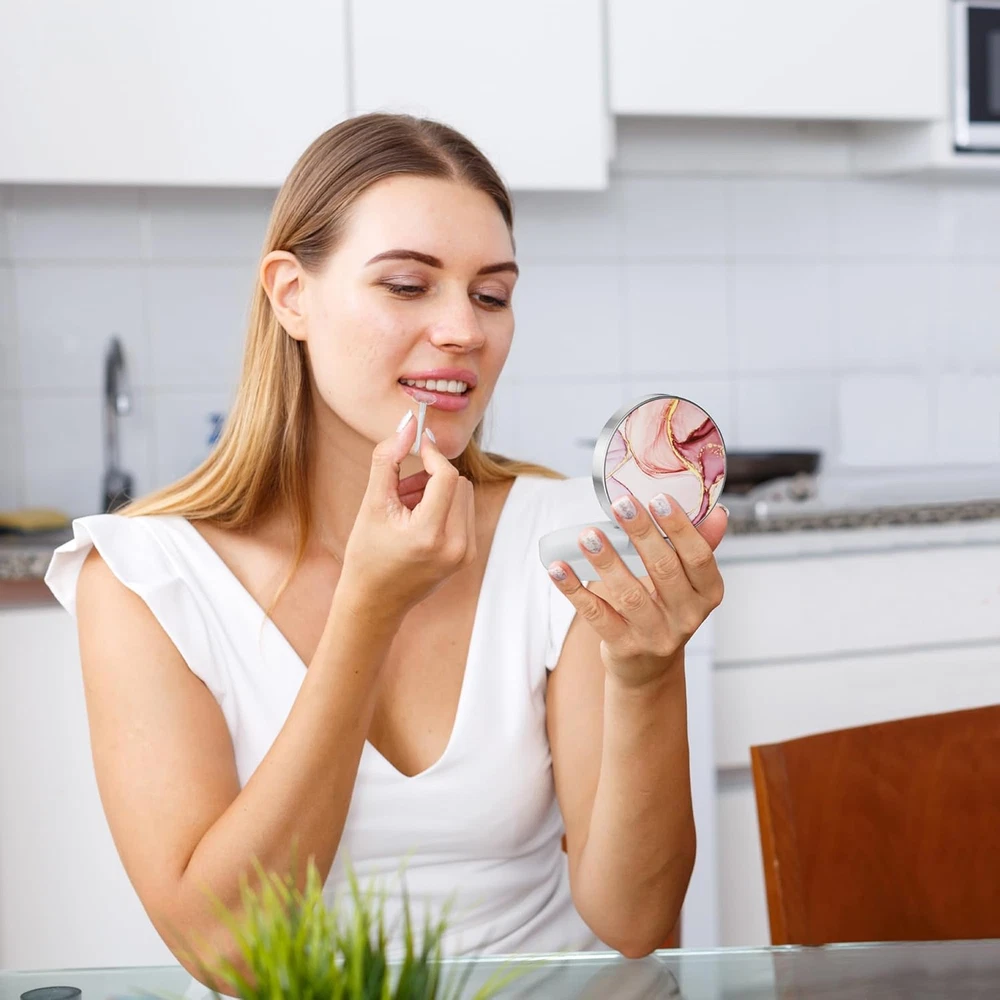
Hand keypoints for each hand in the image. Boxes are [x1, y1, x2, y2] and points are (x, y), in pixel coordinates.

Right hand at [339, 413, 475, 619]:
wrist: (374, 602)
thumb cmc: (367, 555)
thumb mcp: (371, 504)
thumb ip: (387, 460)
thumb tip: (407, 424)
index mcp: (430, 535)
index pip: (447, 476)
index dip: (432, 455)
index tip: (416, 444)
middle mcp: (455, 546)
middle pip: (458, 482)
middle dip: (431, 477)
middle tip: (401, 490)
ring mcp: (465, 553)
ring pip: (464, 495)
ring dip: (438, 492)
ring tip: (407, 508)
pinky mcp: (467, 555)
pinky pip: (465, 512)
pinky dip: (444, 508)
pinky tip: (419, 522)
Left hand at [547, 492, 727, 688]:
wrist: (649, 667)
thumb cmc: (667, 610)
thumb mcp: (689, 583)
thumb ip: (699, 546)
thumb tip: (717, 513)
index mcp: (708, 594)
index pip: (699, 557)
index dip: (680, 527)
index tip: (658, 498)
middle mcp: (686, 617)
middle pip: (663, 570)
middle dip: (641, 534)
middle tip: (621, 505)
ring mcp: (655, 635)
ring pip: (629, 594)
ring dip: (606, 561)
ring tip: (587, 535)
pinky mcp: (624, 646)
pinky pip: (596, 614)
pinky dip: (574, 590)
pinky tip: (558, 568)